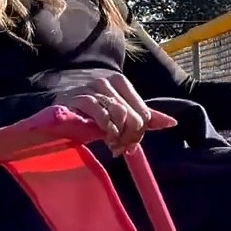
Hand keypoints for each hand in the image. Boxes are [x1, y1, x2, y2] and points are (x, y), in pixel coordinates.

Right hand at [57, 73, 176, 156]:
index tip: (130, 145)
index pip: (143, 113)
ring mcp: (92, 88)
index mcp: (121, 82)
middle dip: (129, 137)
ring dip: (118, 136)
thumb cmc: (91, 109)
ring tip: (111, 143)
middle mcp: (107, 81)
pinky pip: (101, 115)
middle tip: (120, 148)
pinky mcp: (78, 98)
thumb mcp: (119, 111)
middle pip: (133, 116)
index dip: (140, 133)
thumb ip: (145, 116)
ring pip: (120, 115)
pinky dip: (106, 129)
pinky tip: (103, 137)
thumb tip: (172, 122)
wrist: (58, 105)